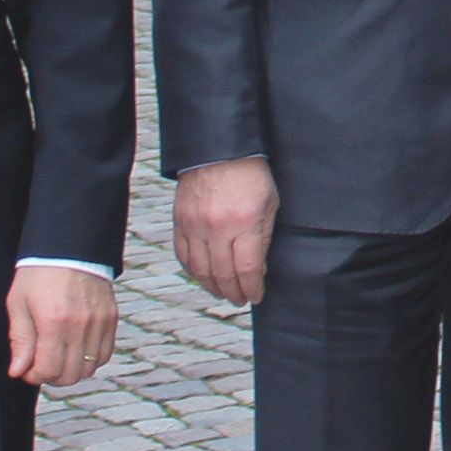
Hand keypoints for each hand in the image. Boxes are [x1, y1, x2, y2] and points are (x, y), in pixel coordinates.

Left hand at [6, 267, 118, 386]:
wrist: (70, 248)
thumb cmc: (39, 275)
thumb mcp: (19, 304)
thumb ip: (20, 340)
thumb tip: (18, 371)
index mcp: (54, 322)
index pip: (48, 370)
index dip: (33, 376)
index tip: (26, 368)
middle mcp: (80, 325)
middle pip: (70, 375)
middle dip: (51, 376)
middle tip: (40, 363)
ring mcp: (99, 322)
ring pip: (89, 369)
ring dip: (71, 370)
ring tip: (58, 356)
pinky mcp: (111, 318)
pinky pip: (105, 354)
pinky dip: (90, 359)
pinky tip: (76, 348)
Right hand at [174, 157, 279, 305]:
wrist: (219, 150)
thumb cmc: (251, 175)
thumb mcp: (270, 203)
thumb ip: (264, 237)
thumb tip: (258, 269)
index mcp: (244, 223)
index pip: (247, 269)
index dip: (252, 288)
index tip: (256, 296)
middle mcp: (217, 228)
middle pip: (223, 275)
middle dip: (234, 293)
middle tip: (240, 300)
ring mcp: (195, 226)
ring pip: (200, 270)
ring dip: (212, 287)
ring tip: (223, 293)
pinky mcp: (180, 222)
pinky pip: (183, 256)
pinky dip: (193, 271)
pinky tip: (203, 276)